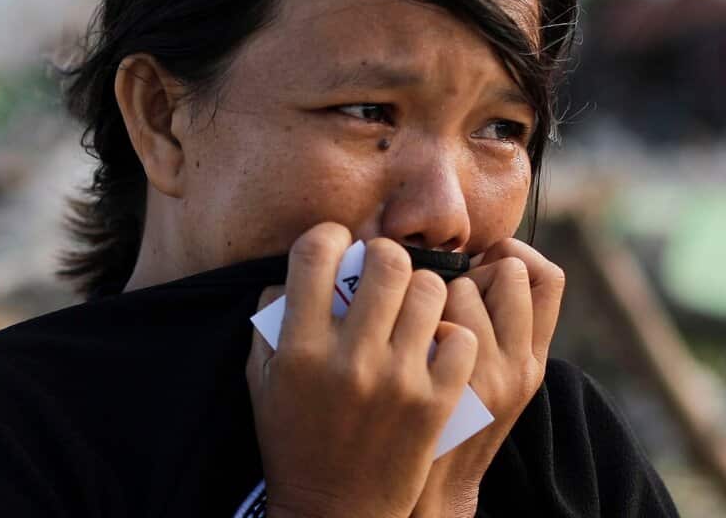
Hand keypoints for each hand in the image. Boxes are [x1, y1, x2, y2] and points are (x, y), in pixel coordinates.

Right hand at [247, 224, 479, 517]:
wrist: (334, 513)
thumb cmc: (294, 443)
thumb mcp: (264, 382)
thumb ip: (272, 320)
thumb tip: (294, 271)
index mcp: (301, 348)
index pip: (316, 252)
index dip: (329, 237)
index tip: (337, 246)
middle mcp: (350, 359)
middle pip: (387, 261)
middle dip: (387, 256)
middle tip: (385, 271)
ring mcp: (398, 380)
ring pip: (430, 291)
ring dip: (423, 291)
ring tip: (416, 305)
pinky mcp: (435, 403)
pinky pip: (461, 337)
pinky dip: (452, 336)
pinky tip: (438, 345)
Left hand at [411, 239, 565, 517]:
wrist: (431, 490)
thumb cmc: (453, 420)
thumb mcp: (497, 379)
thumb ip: (500, 328)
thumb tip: (480, 259)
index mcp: (534, 360)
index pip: (548, 278)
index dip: (514, 257)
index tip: (483, 266)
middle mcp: (520, 365)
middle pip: (508, 269)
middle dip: (472, 270)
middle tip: (445, 298)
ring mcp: (485, 374)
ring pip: (463, 286)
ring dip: (434, 293)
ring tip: (418, 324)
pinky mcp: (446, 383)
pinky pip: (431, 316)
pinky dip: (411, 319)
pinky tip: (401, 342)